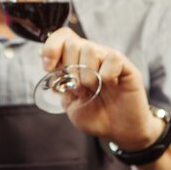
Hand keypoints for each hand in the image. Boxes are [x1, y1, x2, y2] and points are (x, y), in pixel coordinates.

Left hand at [41, 27, 162, 149]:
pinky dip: (107, 76)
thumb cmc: (96, 116)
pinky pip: (111, 59)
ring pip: (89, 49)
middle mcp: (93, 55)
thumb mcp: (69, 102)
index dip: (51, 48)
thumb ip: (59, 81)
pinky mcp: (126, 66)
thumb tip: (44, 58)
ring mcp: (109, 59)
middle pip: (72, 43)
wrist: (118, 132)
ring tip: (94, 89)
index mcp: (77, 60)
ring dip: (87, 75)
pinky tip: (111, 85)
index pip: (62, 37)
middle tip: (78, 88)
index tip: (48, 68)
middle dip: (69, 68)